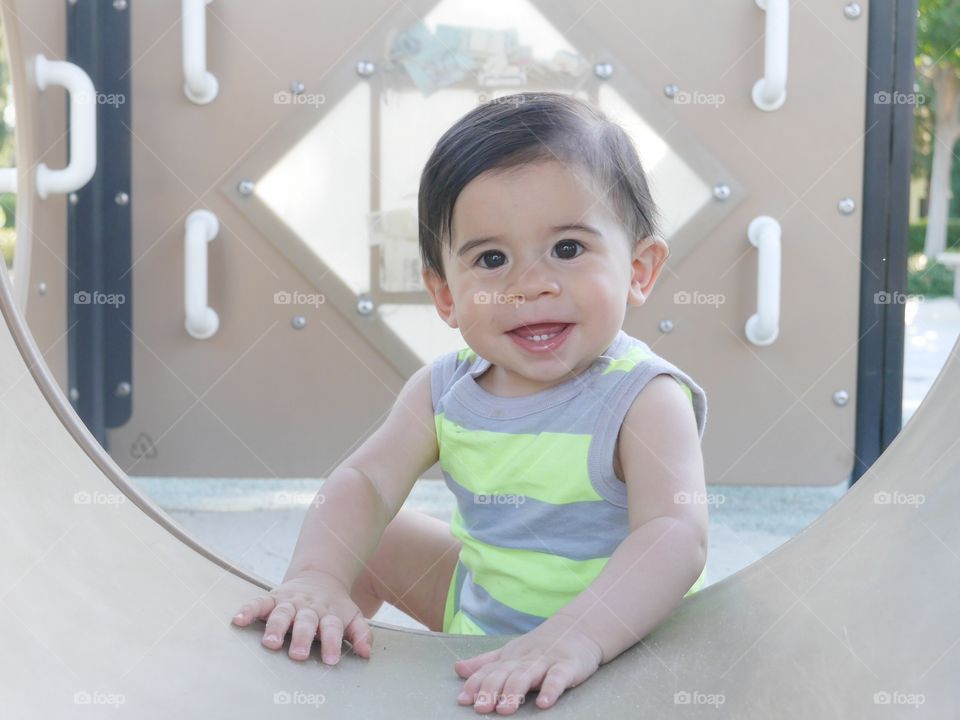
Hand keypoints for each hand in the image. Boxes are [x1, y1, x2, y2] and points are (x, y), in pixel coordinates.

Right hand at [231, 569, 372, 664]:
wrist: (321, 576)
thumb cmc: (335, 606)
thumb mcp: (352, 616)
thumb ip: (361, 634)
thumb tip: (366, 653)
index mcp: (329, 613)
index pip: (332, 628)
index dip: (331, 643)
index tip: (330, 660)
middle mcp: (309, 607)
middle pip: (306, 621)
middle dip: (301, 637)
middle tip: (298, 654)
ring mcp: (290, 602)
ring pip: (282, 613)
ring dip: (276, 627)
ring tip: (270, 642)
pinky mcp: (273, 597)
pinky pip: (259, 603)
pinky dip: (248, 610)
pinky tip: (238, 620)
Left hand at [453, 614, 603, 713]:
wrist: (578, 627)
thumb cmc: (540, 646)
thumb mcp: (510, 652)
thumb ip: (485, 662)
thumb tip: (458, 669)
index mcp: (510, 658)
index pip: (489, 671)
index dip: (475, 685)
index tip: (463, 700)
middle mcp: (525, 659)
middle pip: (505, 674)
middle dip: (491, 691)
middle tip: (481, 709)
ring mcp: (545, 661)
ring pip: (527, 676)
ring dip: (515, 692)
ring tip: (505, 709)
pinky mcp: (567, 665)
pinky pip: (558, 678)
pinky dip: (551, 690)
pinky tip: (544, 703)